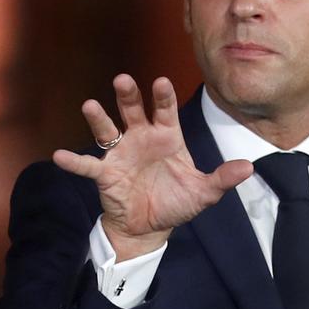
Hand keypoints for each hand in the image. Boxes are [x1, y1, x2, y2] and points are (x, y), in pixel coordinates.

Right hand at [53, 74, 253, 260]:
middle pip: (132, 111)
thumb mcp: (203, 192)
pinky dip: (74, 161)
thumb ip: (222, 178)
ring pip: (107, 130)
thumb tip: (249, 168)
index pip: (164, 111)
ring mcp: (120, 154)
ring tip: (89, 105)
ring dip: (98, 118)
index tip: (161, 82)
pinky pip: (88, 165)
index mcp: (166, 137)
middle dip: (127, 96)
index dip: (162, 97)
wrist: (150, 228)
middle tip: (122, 80)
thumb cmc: (176, 202)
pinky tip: (60, 156)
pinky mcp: (105, 174)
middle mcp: (140, 139)